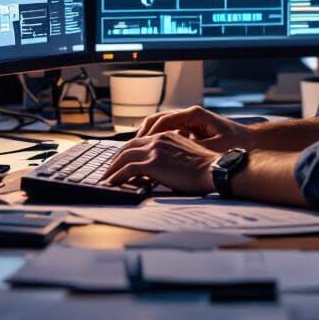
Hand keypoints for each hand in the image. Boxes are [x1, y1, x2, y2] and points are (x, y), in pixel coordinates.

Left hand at [102, 131, 218, 193]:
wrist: (213, 169)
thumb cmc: (205, 167)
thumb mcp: (186, 154)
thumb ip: (171, 156)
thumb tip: (163, 167)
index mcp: (166, 136)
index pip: (140, 141)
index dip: (127, 150)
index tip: (121, 159)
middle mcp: (158, 139)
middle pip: (128, 146)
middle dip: (115, 158)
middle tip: (108, 168)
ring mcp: (154, 150)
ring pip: (124, 156)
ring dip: (112, 168)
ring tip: (105, 178)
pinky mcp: (152, 163)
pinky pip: (127, 169)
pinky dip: (116, 176)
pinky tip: (111, 183)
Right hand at [133, 105, 252, 152]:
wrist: (250, 144)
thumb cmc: (234, 145)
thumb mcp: (210, 148)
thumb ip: (188, 149)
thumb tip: (167, 155)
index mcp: (194, 114)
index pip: (163, 120)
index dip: (149, 133)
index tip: (138, 145)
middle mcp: (190, 114)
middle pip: (158, 119)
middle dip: (143, 132)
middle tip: (131, 147)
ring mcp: (190, 121)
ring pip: (162, 124)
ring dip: (149, 136)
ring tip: (137, 150)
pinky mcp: (192, 129)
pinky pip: (170, 131)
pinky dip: (159, 139)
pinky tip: (153, 153)